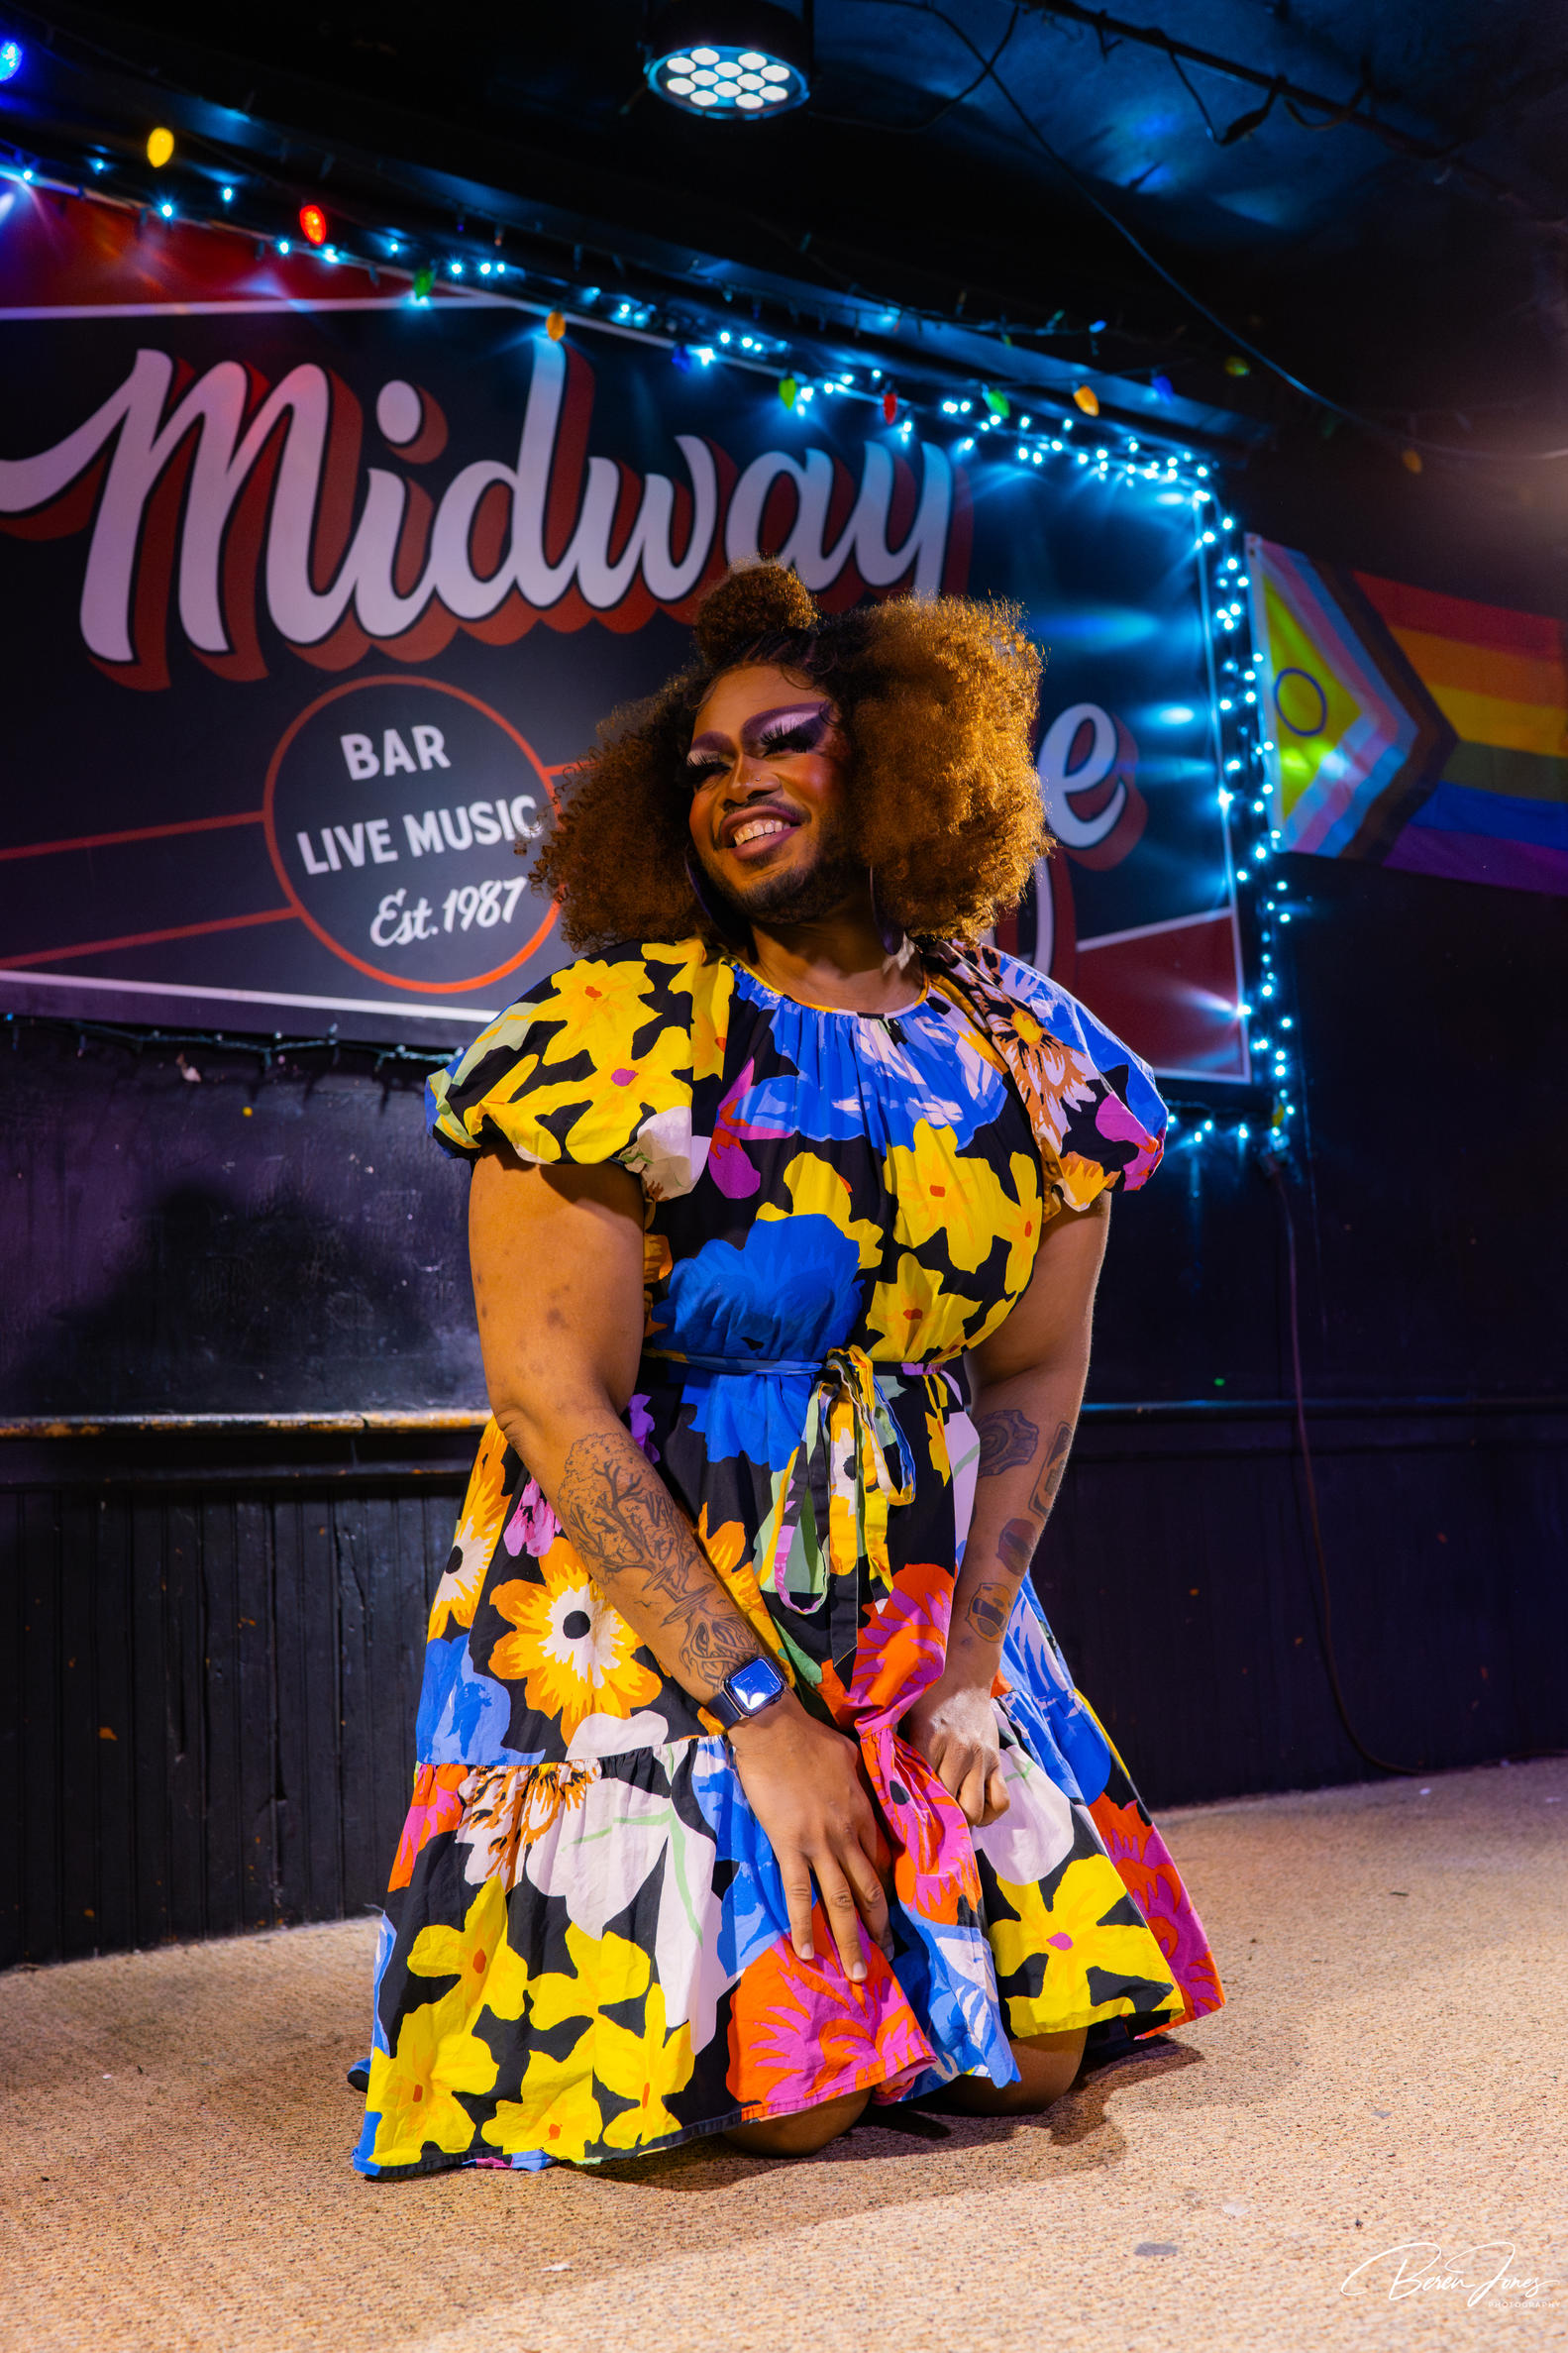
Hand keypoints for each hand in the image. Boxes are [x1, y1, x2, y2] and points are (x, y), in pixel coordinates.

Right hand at [727, 1695, 892, 1981]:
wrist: (773, 1729)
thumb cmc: (808, 1736)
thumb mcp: (849, 1754)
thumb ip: (859, 1778)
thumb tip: (860, 1786)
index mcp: (863, 1811)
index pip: (880, 1861)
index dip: (884, 1890)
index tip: (886, 1913)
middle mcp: (847, 1834)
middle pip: (868, 1889)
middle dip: (877, 1926)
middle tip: (885, 1956)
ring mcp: (819, 1843)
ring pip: (840, 1901)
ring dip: (850, 1940)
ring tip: (857, 1972)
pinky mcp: (789, 1846)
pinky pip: (799, 1894)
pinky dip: (804, 1925)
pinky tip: (808, 1952)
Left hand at [902, 1677, 1009, 1827]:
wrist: (964, 1675)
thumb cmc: (928, 1698)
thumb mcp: (905, 1715)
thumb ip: (894, 1746)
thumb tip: (881, 1781)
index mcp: (929, 1739)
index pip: (921, 1788)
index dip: (913, 1809)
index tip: (906, 1817)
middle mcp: (959, 1751)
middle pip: (949, 1805)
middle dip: (938, 1818)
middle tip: (927, 1821)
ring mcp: (981, 1758)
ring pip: (975, 1810)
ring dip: (963, 1819)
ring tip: (951, 1817)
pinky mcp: (997, 1761)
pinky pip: (1001, 1801)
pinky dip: (990, 1814)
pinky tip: (976, 1811)